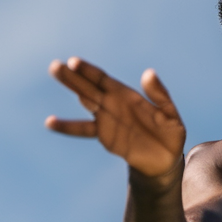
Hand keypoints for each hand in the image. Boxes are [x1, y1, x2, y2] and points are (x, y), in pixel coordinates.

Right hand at [46, 57, 185, 178]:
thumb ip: (159, 94)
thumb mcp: (169, 113)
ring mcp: (107, 119)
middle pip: (90, 87)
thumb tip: (148, 73)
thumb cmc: (170, 133)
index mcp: (128, 95)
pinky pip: (83, 129)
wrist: (165, 159)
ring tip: (54, 84)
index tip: (73, 62)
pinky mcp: (104, 136)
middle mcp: (114, 103)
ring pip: (85, 101)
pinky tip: (50, 122)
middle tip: (54, 65)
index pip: (104, 79)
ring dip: (71, 91)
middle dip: (73, 77)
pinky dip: (67, 126)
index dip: (89, 71)